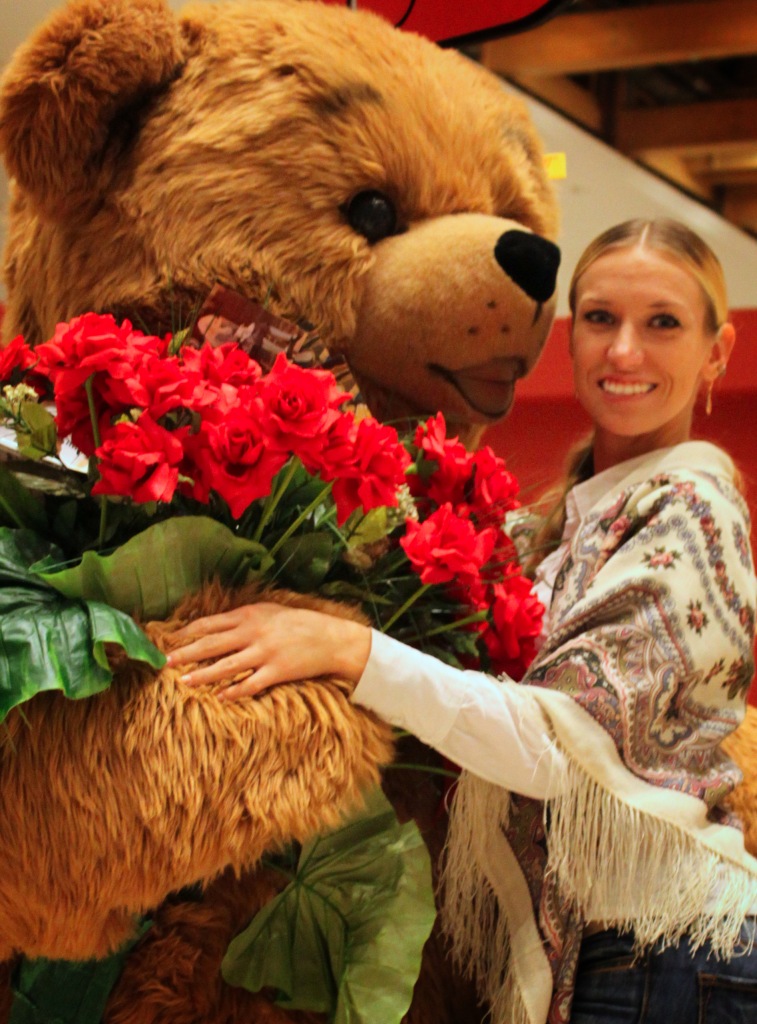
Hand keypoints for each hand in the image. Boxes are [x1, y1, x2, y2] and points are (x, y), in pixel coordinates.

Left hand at [166, 602, 371, 700]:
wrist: (331, 638)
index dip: (188, 633)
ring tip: (184, 683)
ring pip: (227, 666)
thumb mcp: (270, 611)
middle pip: (212, 644)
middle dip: (186, 654)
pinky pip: (251, 684)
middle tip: (165, 663)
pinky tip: (220, 697)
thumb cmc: (299, 623)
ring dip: (203, 675)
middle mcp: (254, 632)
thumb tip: (214, 625)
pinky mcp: (277, 672)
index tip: (170, 641)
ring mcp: (265, 653)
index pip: (210, 624)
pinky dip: (234, 692)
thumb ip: (243, 617)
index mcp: (250, 615)